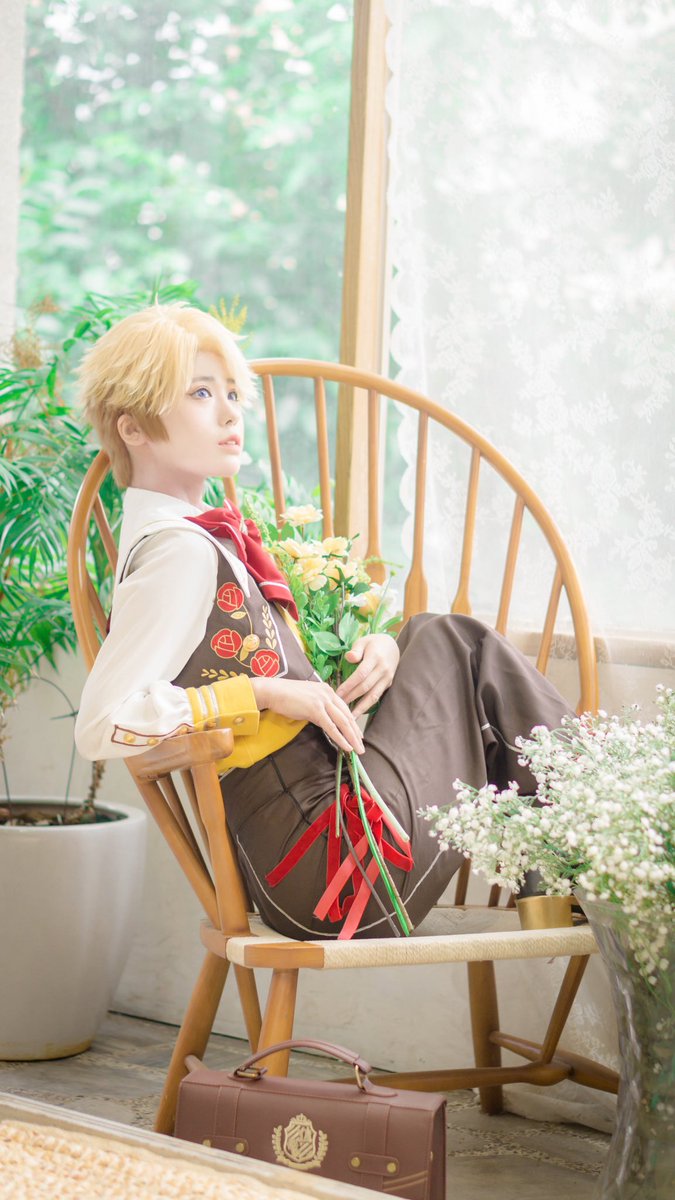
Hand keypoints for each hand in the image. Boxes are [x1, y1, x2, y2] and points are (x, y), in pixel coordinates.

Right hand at [250, 677, 364, 754]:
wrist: (273, 691)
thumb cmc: (286, 696)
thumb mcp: (308, 699)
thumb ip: (319, 708)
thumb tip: (325, 721)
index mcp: (327, 690)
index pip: (345, 709)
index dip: (353, 723)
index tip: (357, 735)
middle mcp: (328, 693)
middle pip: (347, 716)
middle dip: (356, 732)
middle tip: (362, 746)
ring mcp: (322, 701)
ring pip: (343, 722)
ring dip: (352, 738)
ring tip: (358, 750)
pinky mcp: (315, 709)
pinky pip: (332, 727)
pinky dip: (341, 738)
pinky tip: (347, 747)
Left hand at [336, 634, 399, 717]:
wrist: (393, 646)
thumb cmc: (373, 643)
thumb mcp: (363, 641)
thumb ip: (356, 650)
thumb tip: (349, 657)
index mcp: (375, 657)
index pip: (361, 674)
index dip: (349, 685)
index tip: (337, 693)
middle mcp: (383, 669)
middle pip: (365, 687)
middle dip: (351, 697)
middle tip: (338, 705)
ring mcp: (387, 678)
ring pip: (373, 696)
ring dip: (360, 708)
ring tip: (349, 717)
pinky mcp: (388, 684)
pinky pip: (377, 697)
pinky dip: (367, 706)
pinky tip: (358, 712)